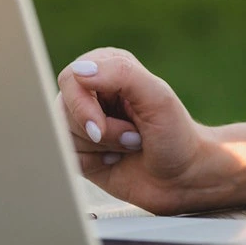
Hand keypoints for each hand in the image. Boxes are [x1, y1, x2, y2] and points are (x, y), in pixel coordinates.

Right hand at [57, 47, 215, 213]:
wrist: (183, 178)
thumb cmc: (175, 134)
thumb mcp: (157, 98)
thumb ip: (121, 74)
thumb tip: (79, 70)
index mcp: (109, 67)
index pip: (71, 78)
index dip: (82, 107)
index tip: (101, 128)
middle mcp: (93, 91)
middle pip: (63, 110)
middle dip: (101, 131)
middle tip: (133, 137)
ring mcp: (85, 121)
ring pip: (64, 135)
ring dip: (102, 147)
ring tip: (130, 145)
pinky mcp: (81, 150)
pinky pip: (68, 157)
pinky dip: (93, 163)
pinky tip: (116, 158)